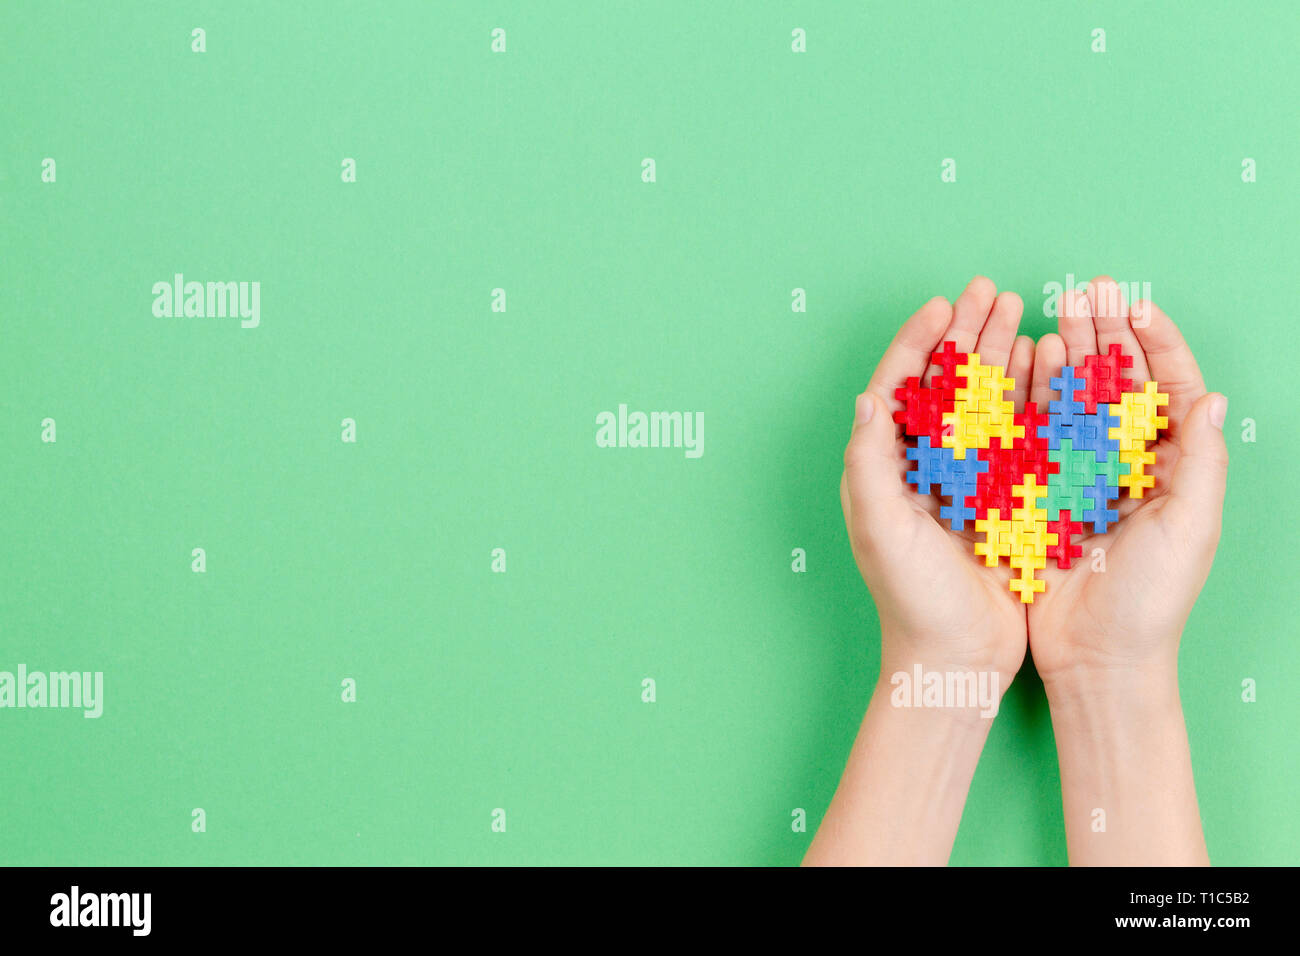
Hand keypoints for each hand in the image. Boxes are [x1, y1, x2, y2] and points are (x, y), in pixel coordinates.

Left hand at [842, 277, 1033, 690]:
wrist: (954, 658)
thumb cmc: (909, 598)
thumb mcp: (879, 528)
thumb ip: (869, 463)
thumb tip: (867, 398)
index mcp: (884, 466)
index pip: (900, 387)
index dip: (919, 342)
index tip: (942, 304)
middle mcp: (920, 466)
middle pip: (945, 383)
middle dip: (965, 334)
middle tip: (989, 290)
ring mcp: (962, 479)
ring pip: (983, 400)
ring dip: (999, 355)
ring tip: (1020, 311)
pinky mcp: (1000, 497)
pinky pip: (1015, 434)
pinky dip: (1028, 396)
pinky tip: (1045, 366)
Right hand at [1027, 277, 1228, 685]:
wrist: (1096, 657)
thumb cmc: (1153, 600)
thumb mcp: (1190, 529)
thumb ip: (1202, 462)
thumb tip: (1212, 398)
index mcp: (1174, 467)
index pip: (1170, 388)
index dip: (1156, 342)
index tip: (1136, 305)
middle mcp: (1129, 463)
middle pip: (1119, 382)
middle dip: (1106, 331)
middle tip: (1087, 288)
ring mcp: (1083, 475)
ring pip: (1076, 398)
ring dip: (1068, 353)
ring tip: (1056, 311)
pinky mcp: (1041, 492)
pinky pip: (1037, 432)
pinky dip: (1032, 395)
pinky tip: (1024, 363)